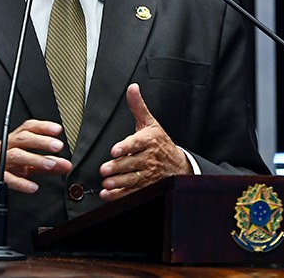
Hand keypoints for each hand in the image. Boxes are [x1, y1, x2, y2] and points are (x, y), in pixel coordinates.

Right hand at [0, 119, 72, 208]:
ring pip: (16, 155)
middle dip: (41, 141)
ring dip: (35, 159)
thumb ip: (43, 165)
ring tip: (51, 165)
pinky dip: (20, 182)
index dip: (42, 126)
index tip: (58, 130)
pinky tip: (32, 186)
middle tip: (58, 146)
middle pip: (23, 139)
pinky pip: (6, 178)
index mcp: (12, 142)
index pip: (27, 128)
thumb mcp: (21, 166)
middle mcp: (4, 148)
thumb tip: (64, 165)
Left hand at [98, 83, 190, 201]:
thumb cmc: (160, 143)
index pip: (136, 143)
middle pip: (132, 163)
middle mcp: (148, 158)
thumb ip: (138, 106)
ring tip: (107, 183)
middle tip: (105, 169)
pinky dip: (119, 196)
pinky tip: (108, 195)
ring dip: (118, 182)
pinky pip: (131, 192)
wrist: (178, 166)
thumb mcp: (151, 123)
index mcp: (149, 141)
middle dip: (118, 167)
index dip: (125, 147)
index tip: (115, 150)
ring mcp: (147, 174)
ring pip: (131, 179)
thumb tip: (132, 88)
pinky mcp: (145, 187)